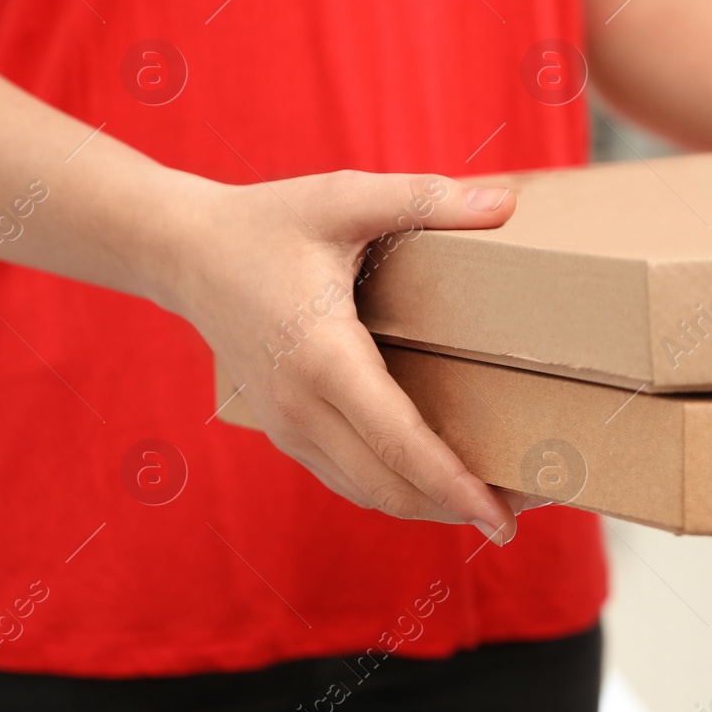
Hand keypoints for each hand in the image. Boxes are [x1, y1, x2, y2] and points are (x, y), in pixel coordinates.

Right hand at [168, 171, 521, 543]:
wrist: (183, 251)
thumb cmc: (268, 222)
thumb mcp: (345, 196)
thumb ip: (426, 199)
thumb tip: (507, 203)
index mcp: (322, 357)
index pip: (397, 441)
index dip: (453, 484)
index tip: (502, 515)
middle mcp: (301, 406)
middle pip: (390, 485)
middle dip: (460, 506)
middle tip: (528, 505)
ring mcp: (288, 426)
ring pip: (369, 492)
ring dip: (431, 506)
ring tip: (496, 503)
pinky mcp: (286, 430)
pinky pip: (349, 478)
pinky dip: (399, 491)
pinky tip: (441, 485)